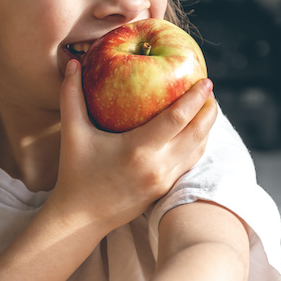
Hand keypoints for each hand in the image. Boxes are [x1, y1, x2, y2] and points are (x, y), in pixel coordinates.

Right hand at [48, 58, 217, 235]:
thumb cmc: (75, 173)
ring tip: (207, 107)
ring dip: (206, 127)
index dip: (194, 98)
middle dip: (209, 110)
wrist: (80, 218)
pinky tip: (195, 131)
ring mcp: (164, 181)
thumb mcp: (72, 134)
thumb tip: (75, 63)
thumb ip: (71, 96)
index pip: (177, 119)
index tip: (205, 81)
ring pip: (197, 150)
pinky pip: (189, 162)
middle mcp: (157, 166)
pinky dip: (197, 144)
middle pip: (197, 134)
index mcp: (138, 150)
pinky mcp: (164, 190)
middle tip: (209, 89)